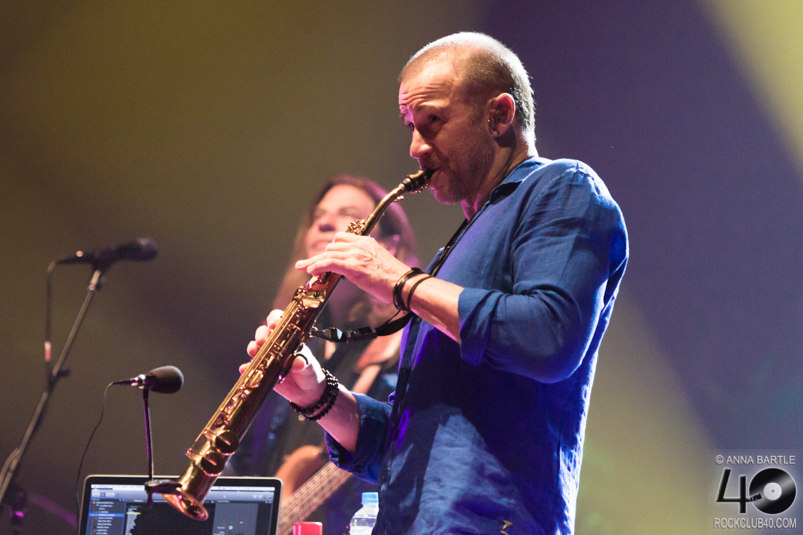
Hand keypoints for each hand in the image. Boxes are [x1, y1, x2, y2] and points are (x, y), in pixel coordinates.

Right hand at [243, 310, 325, 407]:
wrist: (306, 392)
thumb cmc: (309, 372)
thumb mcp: (310, 366)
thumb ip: (304, 362)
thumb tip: (298, 362)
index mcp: (289, 338)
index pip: (280, 322)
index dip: (275, 319)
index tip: (274, 324)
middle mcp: (275, 344)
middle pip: (263, 332)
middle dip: (261, 334)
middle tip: (262, 341)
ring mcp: (267, 357)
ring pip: (255, 346)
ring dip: (252, 347)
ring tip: (253, 352)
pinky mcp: (261, 370)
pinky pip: (250, 367)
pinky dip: (246, 367)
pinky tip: (245, 369)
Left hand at [294, 232, 409, 302]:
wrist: (404, 285)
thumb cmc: (395, 279)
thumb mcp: (379, 263)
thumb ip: (366, 260)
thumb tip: (356, 269)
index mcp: (367, 242)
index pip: (342, 238)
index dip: (331, 248)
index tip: (323, 255)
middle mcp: (360, 245)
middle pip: (332, 246)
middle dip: (320, 256)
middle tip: (309, 265)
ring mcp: (356, 255)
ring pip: (328, 254)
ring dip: (315, 262)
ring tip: (303, 267)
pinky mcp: (353, 267)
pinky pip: (329, 263)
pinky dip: (318, 266)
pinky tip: (310, 270)